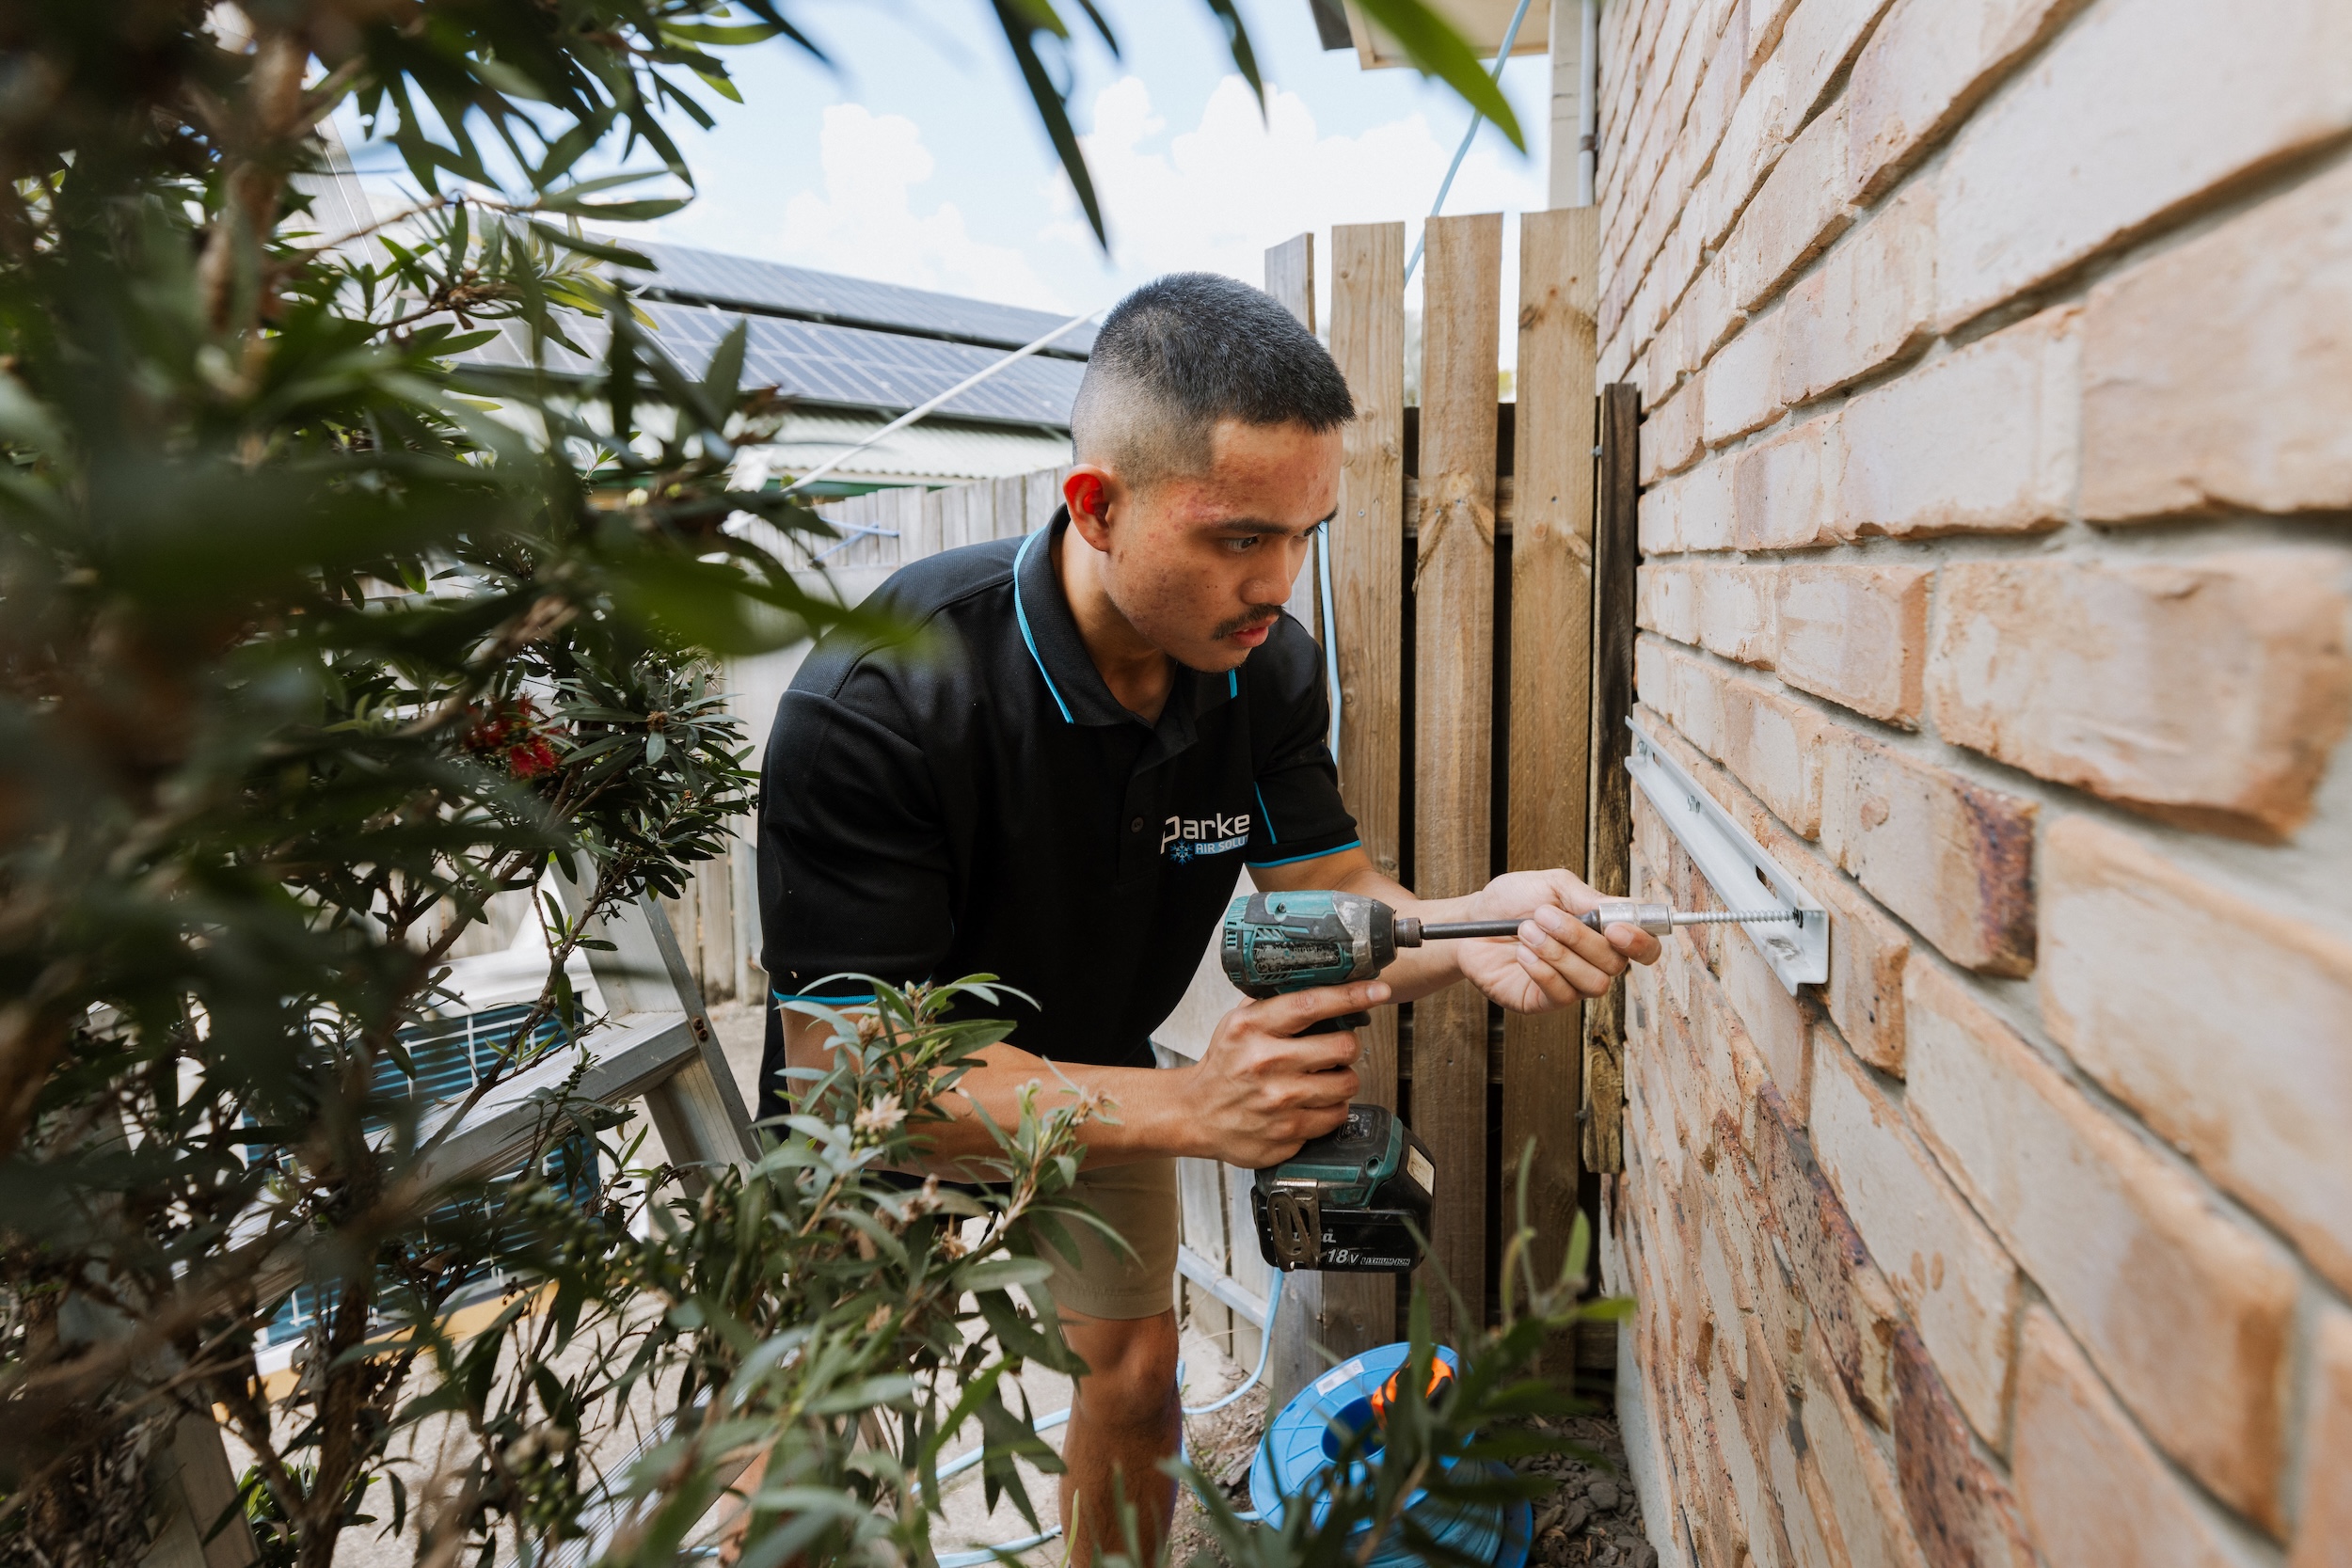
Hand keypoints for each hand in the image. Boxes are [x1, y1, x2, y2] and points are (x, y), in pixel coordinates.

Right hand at [1180, 981, 1388, 1167]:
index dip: (1351, 995)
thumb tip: (1318, 979)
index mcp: (1252, 1028)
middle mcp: (1266, 1062)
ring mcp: (1279, 1101)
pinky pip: (1336, 1115)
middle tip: (1337, 1050)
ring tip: (1325, 1078)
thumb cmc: (1224, 1067)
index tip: (1377, 991)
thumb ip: (1272, 1003)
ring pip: (1346, 1084)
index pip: (1311, 1004)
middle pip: (1342, 1046)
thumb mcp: (1236, 1024)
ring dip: (1343, 1080)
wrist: (1196, 1115)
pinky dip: (1332, 1109)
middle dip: (1348, 1047)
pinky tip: (1314, 1103)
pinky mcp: (1289, 1132)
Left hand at [1453, 869, 1661, 1013]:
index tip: (1618, 929)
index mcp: (1602, 931)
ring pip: (1593, 983)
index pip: (1645, 947)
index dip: (1641, 942)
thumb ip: (1586, 897)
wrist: (1470, 921)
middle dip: (1579, 937)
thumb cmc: (1510, 902)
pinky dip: (1542, 970)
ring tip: (1526, 931)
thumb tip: (1618, 911)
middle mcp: (1592, 961)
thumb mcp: (1551, 885)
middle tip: (1544, 915)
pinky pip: (1562, 995)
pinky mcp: (1544, 1001)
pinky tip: (1523, 953)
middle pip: (1616, 964)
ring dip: (1557, 953)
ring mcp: (1570, 984)